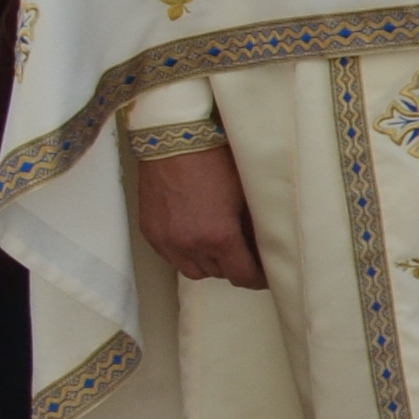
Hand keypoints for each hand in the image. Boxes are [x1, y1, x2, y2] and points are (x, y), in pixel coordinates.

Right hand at [135, 144, 264, 286]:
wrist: (175, 139)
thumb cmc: (217, 160)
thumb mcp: (246, 195)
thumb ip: (254, 226)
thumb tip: (265, 244)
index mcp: (219, 237)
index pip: (242, 276)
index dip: (259, 279)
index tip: (268, 275)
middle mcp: (190, 245)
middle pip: (218, 274)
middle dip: (235, 267)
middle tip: (247, 254)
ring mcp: (166, 241)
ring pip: (192, 270)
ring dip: (209, 263)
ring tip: (221, 246)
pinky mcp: (150, 232)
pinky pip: (171, 256)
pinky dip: (186, 253)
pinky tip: (197, 237)